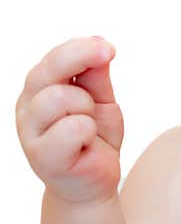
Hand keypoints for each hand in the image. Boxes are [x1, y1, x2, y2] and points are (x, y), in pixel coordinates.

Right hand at [16, 36, 124, 203]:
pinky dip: (88, 133)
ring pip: (60, 98)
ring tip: (88, 127)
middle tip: (103, 79)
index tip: (109, 49)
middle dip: (82, 66)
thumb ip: (96, 75)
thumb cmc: (94, 138)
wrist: (94, 181)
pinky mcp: (41, 156)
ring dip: (87, 109)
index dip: (82, 48)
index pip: (54, 57)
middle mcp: (28, 106)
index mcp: (41, 88)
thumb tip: (98, 43)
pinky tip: (85, 144)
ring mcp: (30, 132)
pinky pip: (73, 128)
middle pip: (49, 71)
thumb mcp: (102, 100)